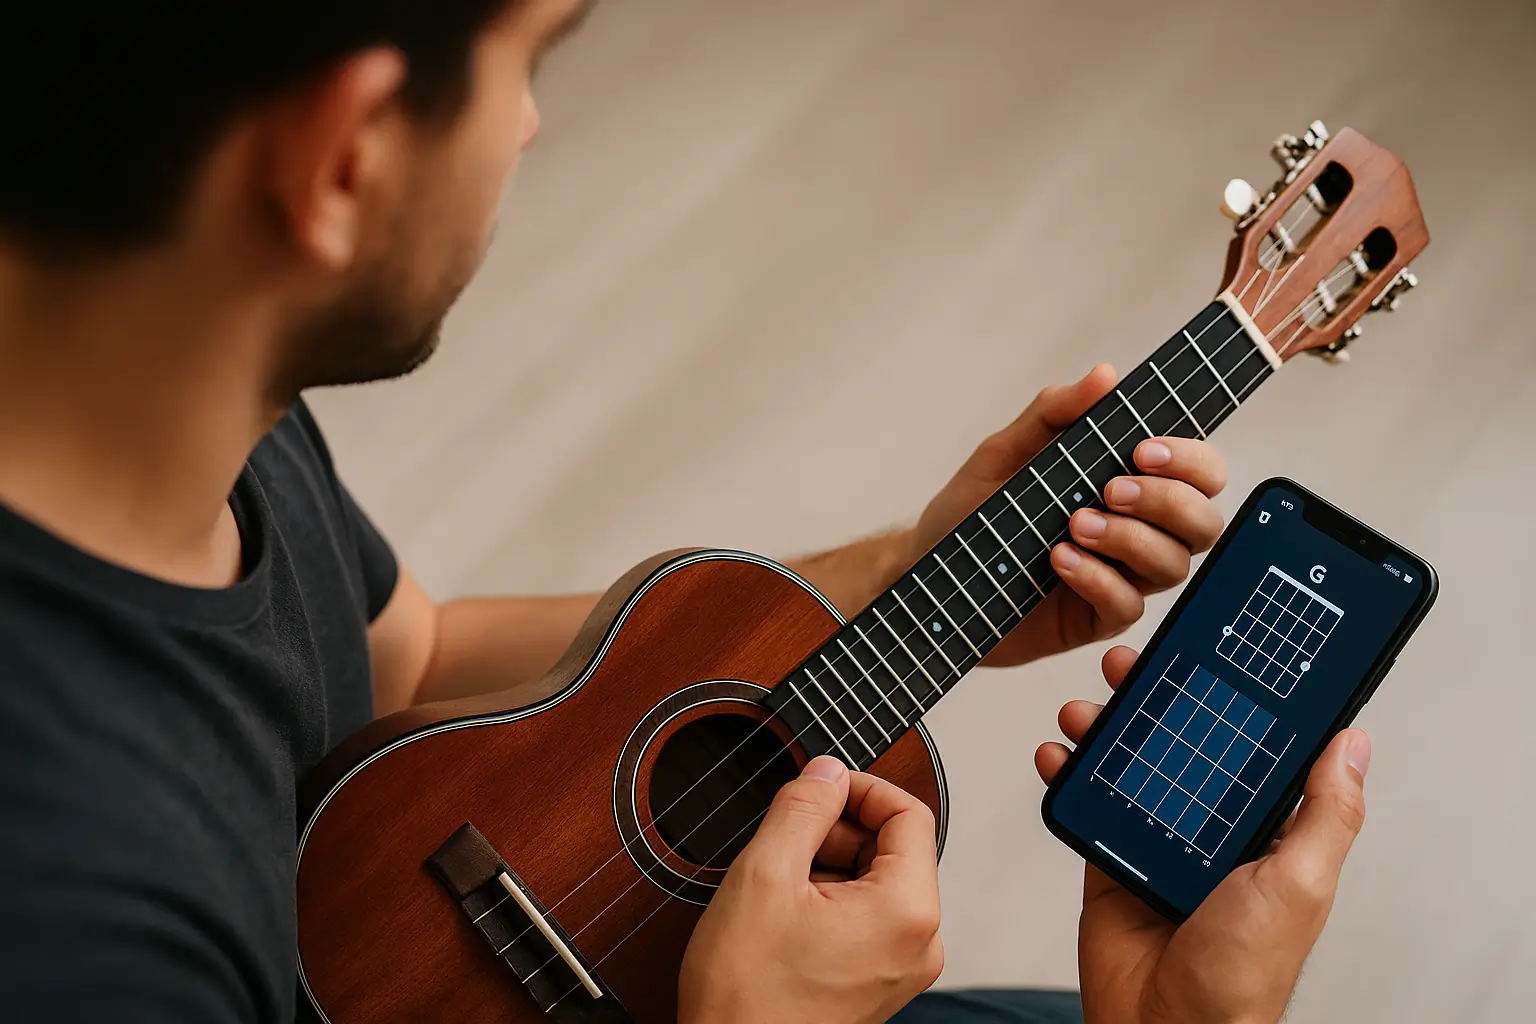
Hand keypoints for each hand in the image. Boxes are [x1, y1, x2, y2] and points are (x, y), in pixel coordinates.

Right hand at [679, 756, 942, 1023]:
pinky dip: (827, 900)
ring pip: (874, 883)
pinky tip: (781, 916)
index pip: (909, 813)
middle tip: (782, 840)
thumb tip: (828, 770)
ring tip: (774, 887)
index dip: (860, 788)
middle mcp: (918, 943)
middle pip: (894, 848)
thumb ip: (802, 808)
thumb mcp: (764, 875)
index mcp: (907, 911)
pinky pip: (864, 919)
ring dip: (827, 865)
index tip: (816, 786)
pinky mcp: (876, 985)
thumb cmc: (747, 997)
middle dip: (837, 830)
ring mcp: (900, 968)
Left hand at [906, 365, 1226, 665]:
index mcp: (1129, 484)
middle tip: (1111, 489)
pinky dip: (1098, 579)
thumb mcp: (1005, 453)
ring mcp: (1121, 576)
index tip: (1143, 450)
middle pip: (1203, 521)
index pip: (1199, 472)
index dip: (1190, 460)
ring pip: (1173, 565)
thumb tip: (1105, 375)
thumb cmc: (973, 511)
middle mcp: (1138, 530)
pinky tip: (1059, 560)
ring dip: (1132, 540)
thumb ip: (1053, 413)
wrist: (928, 571)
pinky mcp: (1095, 617)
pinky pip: (1127, 606)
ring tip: (1075, 524)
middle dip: (1169, 501)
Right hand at [1037, 646, 1370, 1023]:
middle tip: (1131, 667)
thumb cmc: (1242, 974)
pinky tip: (1057, 754)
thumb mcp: (1298, 884)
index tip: (1209, 656)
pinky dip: (1066, 772)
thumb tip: (1354, 742)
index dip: (1229, 698)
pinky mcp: (1109, 859)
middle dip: (1154, 700)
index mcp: (1264, 829)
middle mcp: (1210, 828)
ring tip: (1085, 710)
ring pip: (1127, 763)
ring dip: (1103, 728)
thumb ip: (1326, 814)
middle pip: (1181, 742)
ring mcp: (1156, 839)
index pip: (1249, 746)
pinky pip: (1086, 802)